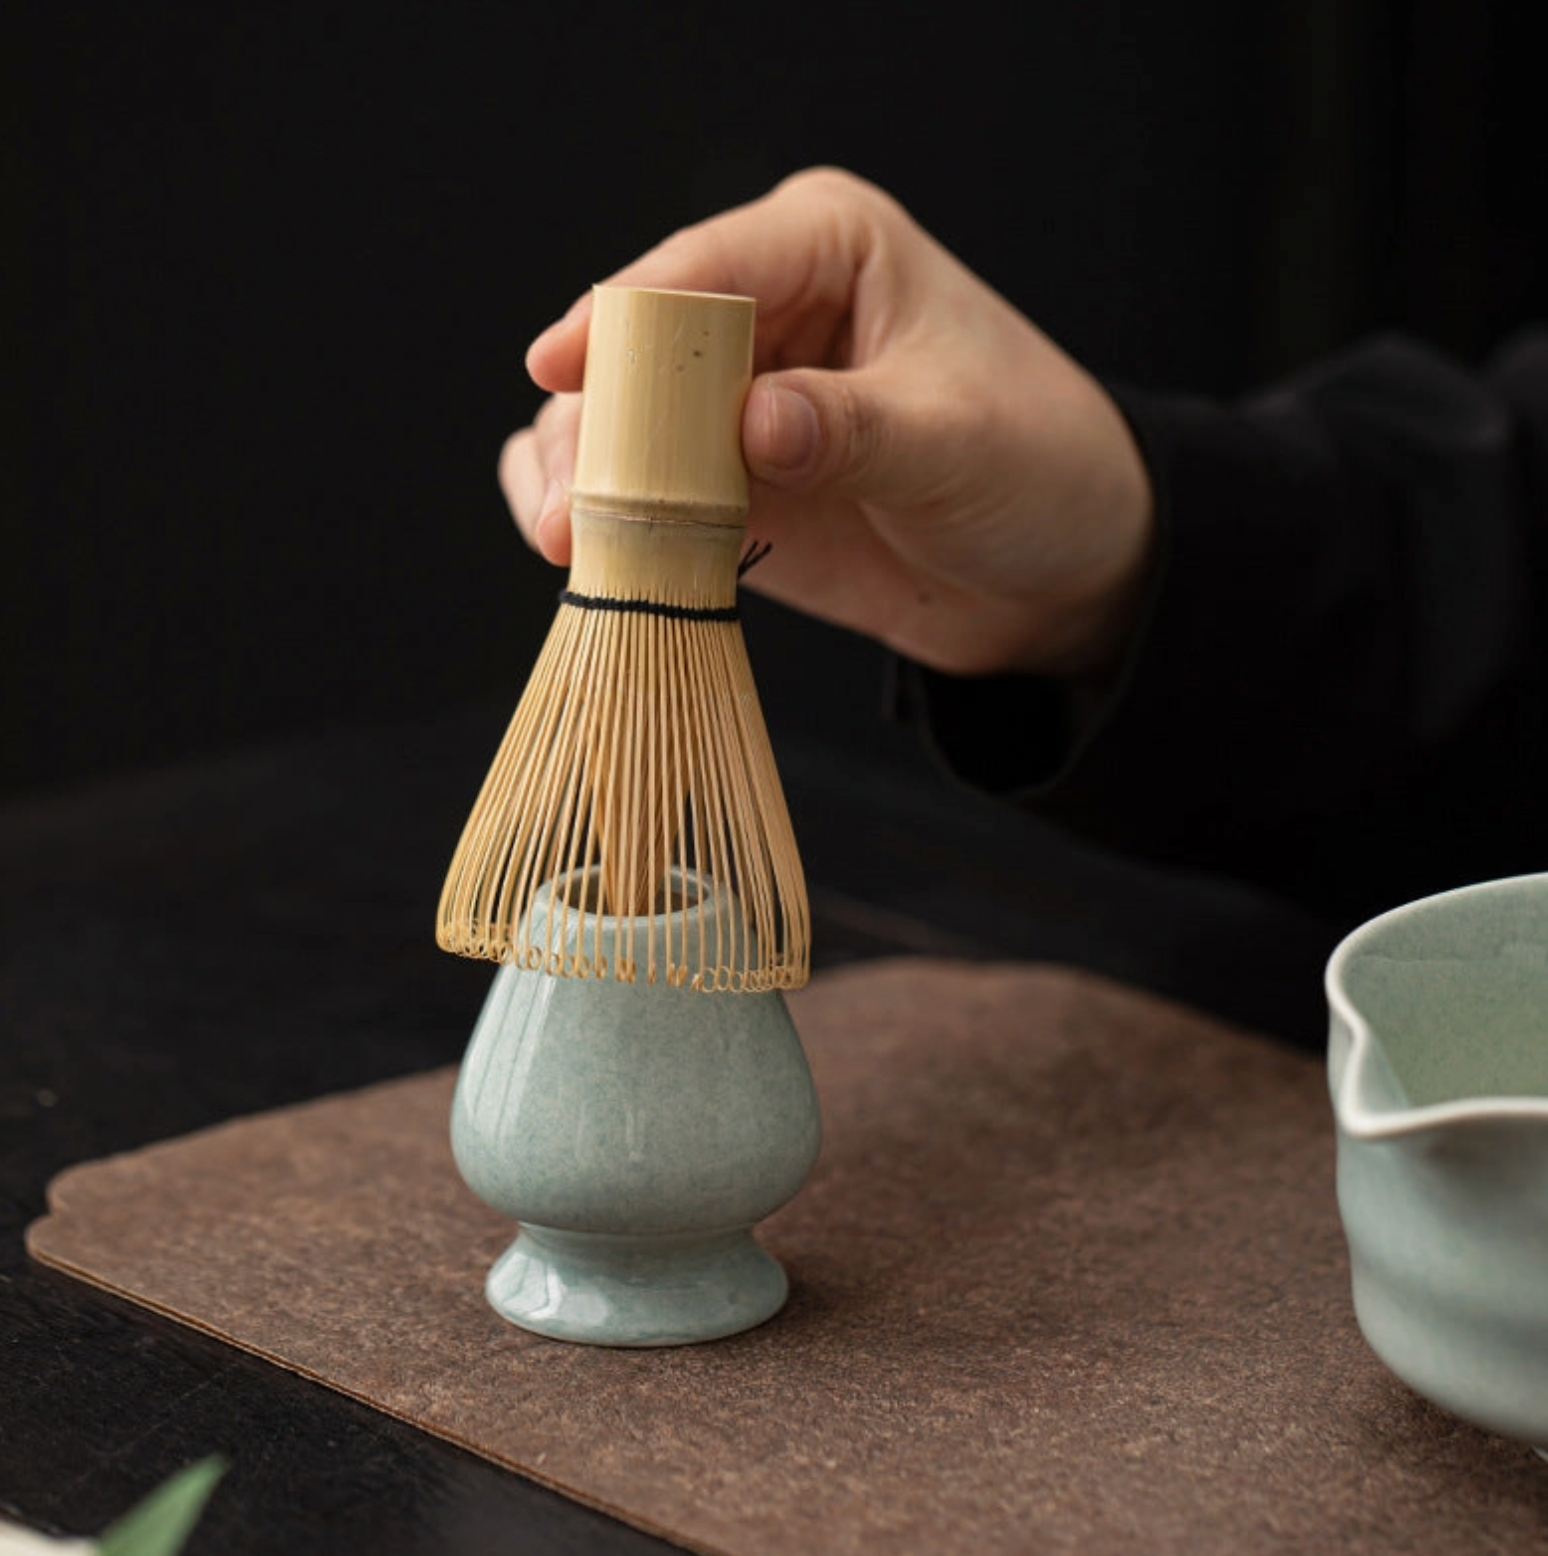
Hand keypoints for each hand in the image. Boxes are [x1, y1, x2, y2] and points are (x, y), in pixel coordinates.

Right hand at [501, 168, 1153, 678]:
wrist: (1060, 573)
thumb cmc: (1039, 467)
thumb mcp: (958, 443)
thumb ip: (854, 432)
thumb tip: (753, 426)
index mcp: (825, 250)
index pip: (703, 269)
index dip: (621, 318)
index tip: (555, 365)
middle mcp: (762, 311)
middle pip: (632, 351)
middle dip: (591, 424)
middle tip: (569, 509)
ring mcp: (730, 402)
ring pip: (609, 425)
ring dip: (578, 480)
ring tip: (567, 543)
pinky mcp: (720, 484)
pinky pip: (630, 492)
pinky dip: (599, 522)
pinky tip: (583, 555)